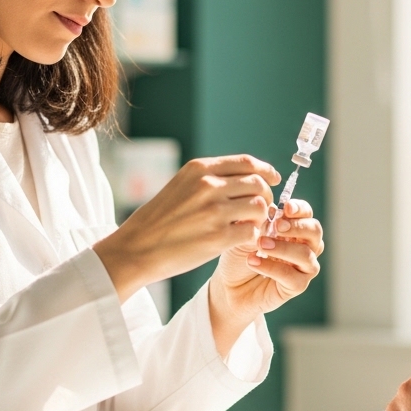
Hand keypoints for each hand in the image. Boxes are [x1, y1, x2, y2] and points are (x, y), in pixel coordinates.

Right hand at [93, 155, 279, 302]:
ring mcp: (215, 212)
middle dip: (265, 196)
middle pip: (258, 184)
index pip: (247, 163)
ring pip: (260, 207)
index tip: (273, 179)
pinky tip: (242, 239)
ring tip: (251, 225)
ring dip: (261, 217)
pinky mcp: (218, 238)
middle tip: (261, 209)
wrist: (136, 248)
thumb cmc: (160, 218)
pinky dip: (253, 236)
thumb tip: (249, 177)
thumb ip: (212, 178)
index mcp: (200, 169)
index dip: (266, 170)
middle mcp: (209, 186)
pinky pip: (253, 231)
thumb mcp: (182, 185)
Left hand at [212, 198, 323, 317]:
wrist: (228, 285)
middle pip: (314, 231)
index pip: (306, 213)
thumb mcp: (246, 234)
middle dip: (297, 226)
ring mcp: (304, 267)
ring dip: (283, 248)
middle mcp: (305, 246)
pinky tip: (253, 261)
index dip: (299, 209)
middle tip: (277, 227)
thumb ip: (261, 223)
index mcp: (295, 228)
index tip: (285, 208)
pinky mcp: (297, 286)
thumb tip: (273, 211)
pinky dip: (272, 267)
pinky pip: (291, 276)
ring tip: (260, 245)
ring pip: (305, 255)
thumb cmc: (240, 255)